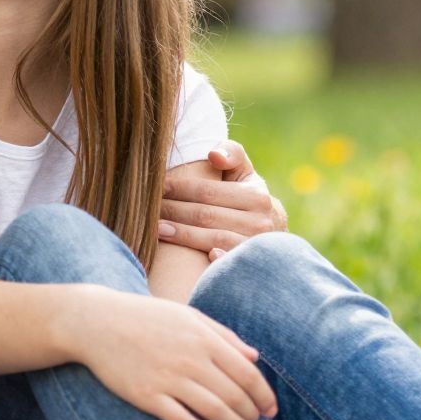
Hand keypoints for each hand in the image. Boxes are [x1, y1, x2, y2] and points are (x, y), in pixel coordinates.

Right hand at [61, 287, 277, 419]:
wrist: (96, 323)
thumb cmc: (145, 318)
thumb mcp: (187, 316)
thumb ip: (223, 335)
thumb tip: (255, 357)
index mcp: (202, 338)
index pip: (248, 374)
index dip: (264, 395)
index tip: (272, 409)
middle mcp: (189, 359)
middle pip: (235, 396)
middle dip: (251, 414)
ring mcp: (167, 379)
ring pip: (214, 411)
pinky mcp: (146, 396)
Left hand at [160, 140, 287, 259]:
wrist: (272, 233)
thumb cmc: (247, 196)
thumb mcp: (244, 172)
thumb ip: (231, 154)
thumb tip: (212, 155)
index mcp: (256, 196)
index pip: (208, 191)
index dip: (179, 189)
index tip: (157, 187)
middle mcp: (260, 221)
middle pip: (205, 215)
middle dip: (174, 211)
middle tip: (149, 209)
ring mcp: (255, 246)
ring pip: (212, 238)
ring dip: (182, 234)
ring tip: (156, 228)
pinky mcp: (250, 265)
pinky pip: (228, 262)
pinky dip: (213, 260)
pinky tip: (190, 259)